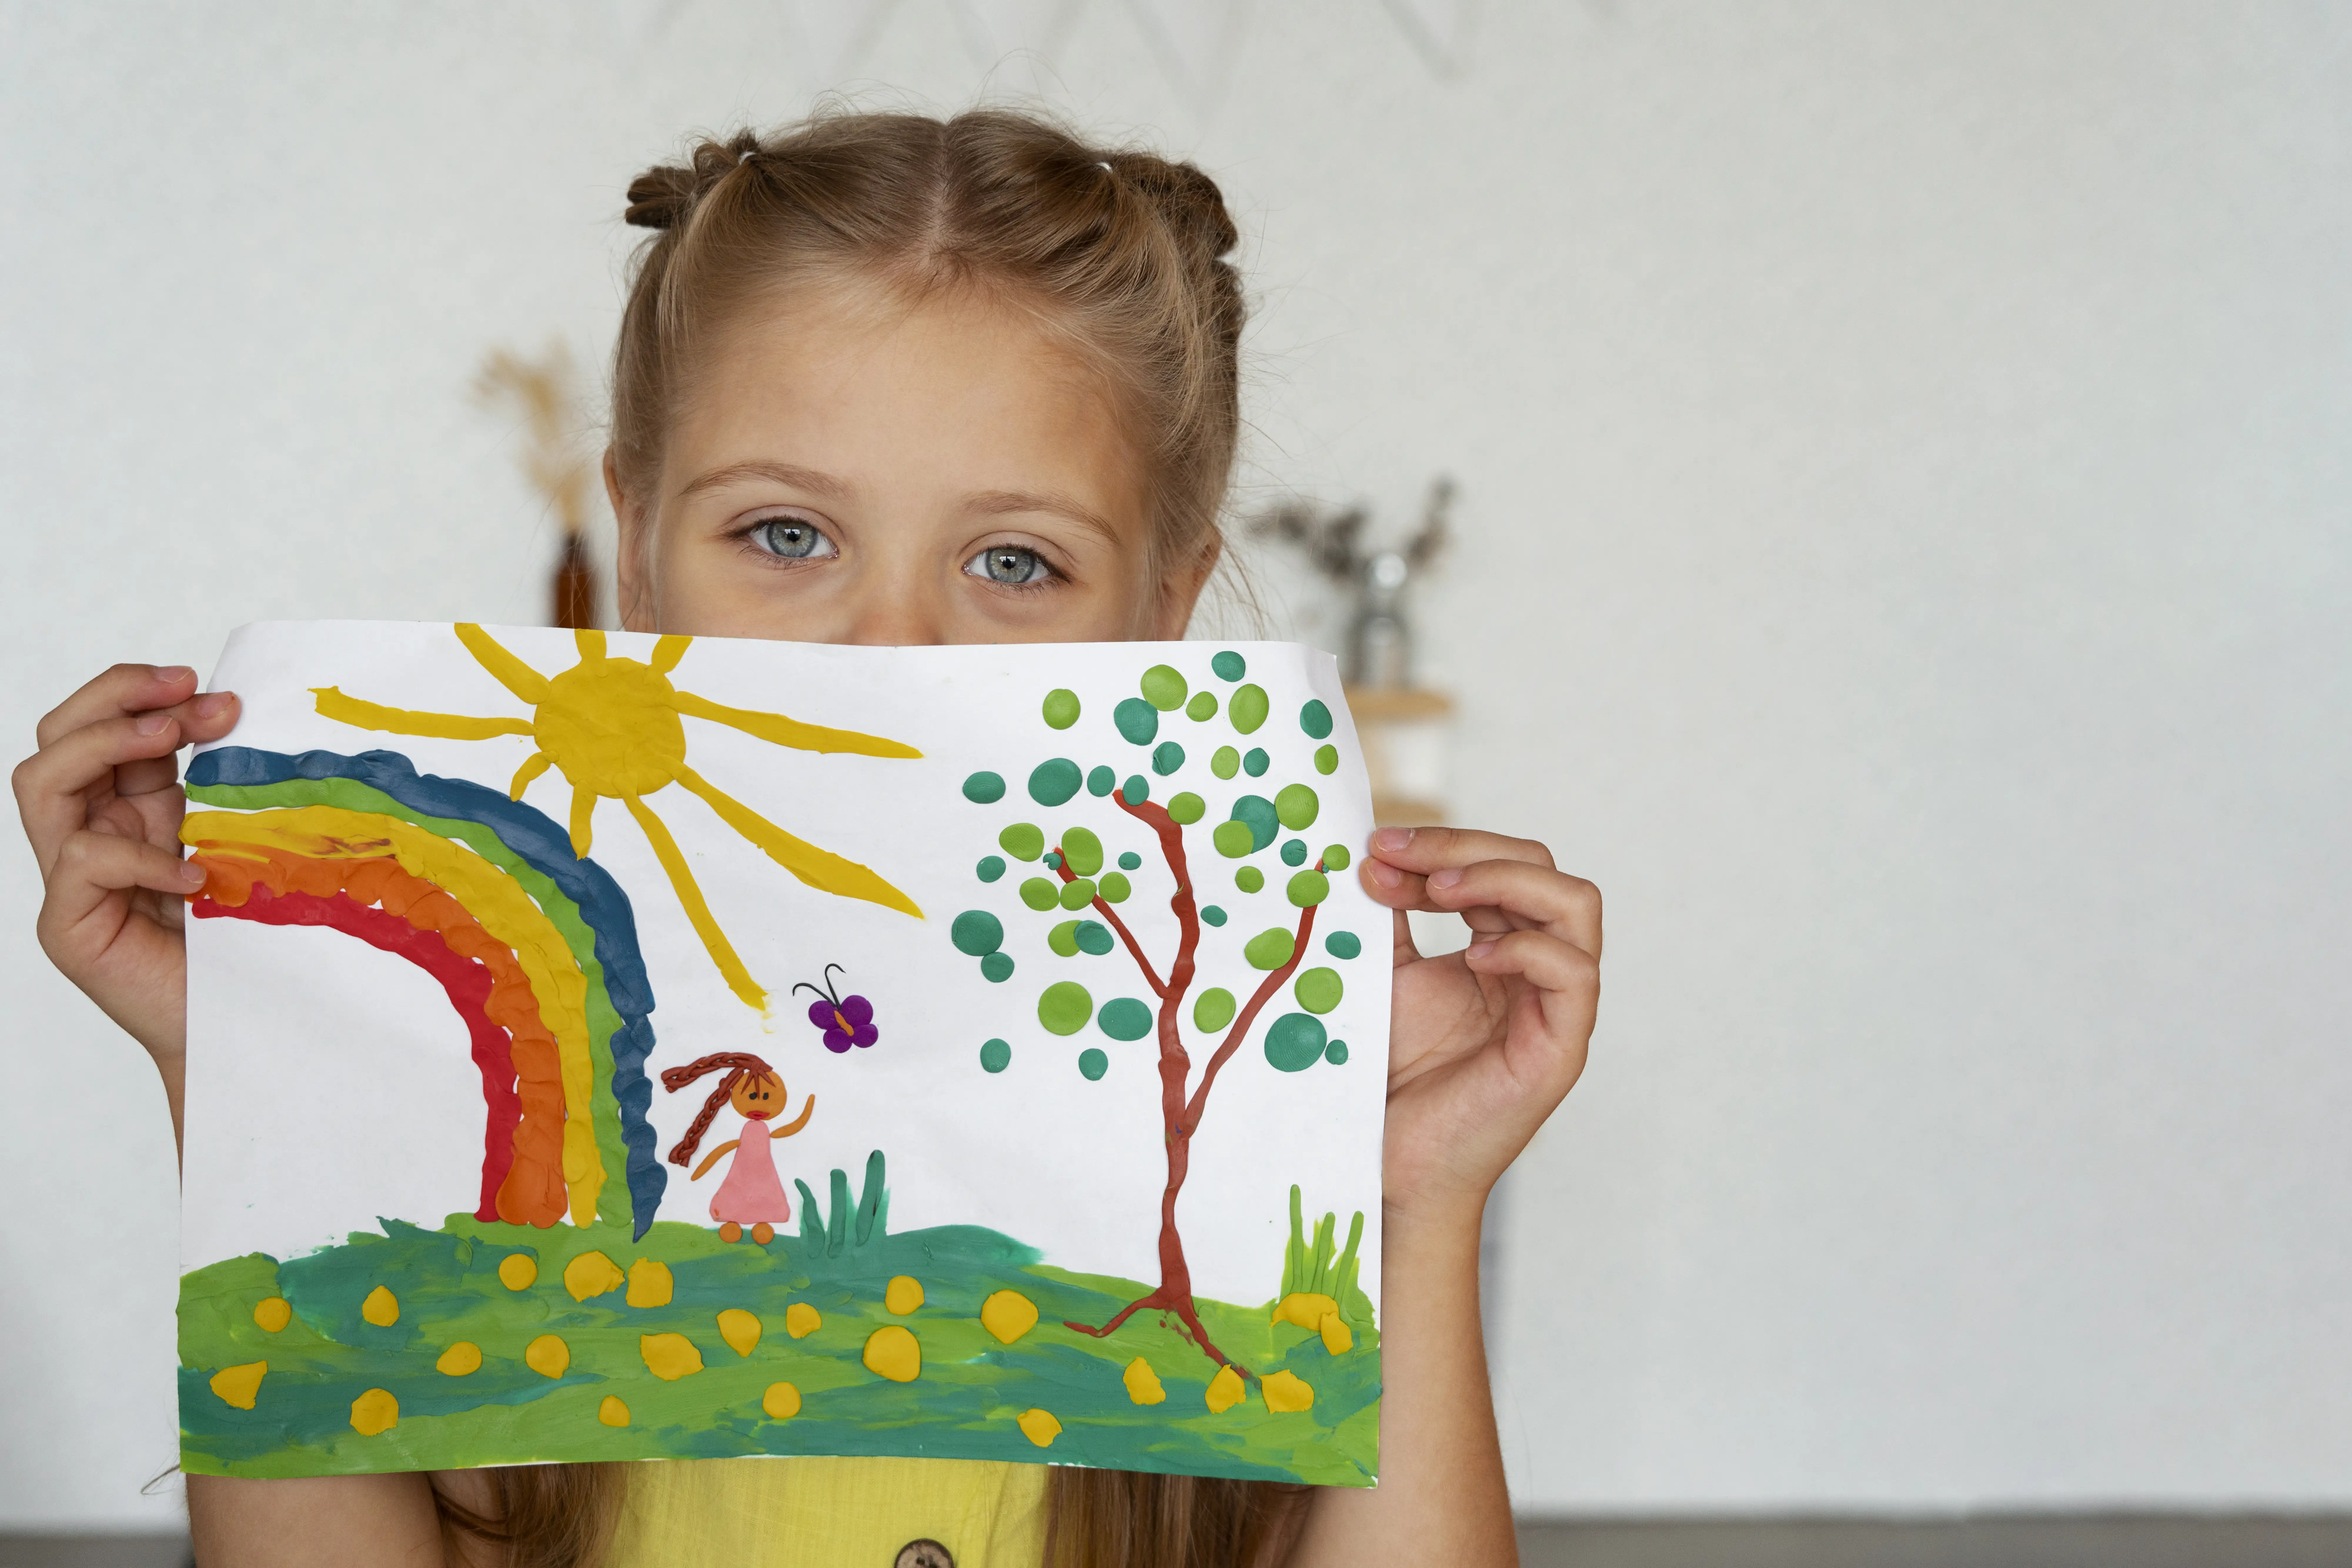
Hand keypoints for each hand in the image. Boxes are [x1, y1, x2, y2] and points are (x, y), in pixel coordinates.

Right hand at [14, 664, 241, 1092]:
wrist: (243, 1025)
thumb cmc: (250, 936)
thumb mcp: (241, 842)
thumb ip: (226, 789)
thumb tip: (239, 713)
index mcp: (132, 812)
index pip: (106, 730)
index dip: (141, 695)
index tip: (204, 682)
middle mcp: (91, 836)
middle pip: (56, 739)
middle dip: (114, 698)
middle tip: (184, 687)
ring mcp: (72, 882)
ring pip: (40, 783)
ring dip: (105, 743)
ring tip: (172, 738)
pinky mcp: (69, 927)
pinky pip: (81, 861)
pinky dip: (140, 853)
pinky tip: (196, 872)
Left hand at [1358, 824, 1600, 1223]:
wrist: (1386, 1162)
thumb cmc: (1386, 1077)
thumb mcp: (1383, 978)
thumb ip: (1386, 918)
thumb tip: (1369, 853)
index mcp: (1500, 948)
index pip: (1499, 865)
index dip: (1442, 846)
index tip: (1375, 847)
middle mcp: (1536, 969)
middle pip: (1540, 868)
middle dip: (1469, 848)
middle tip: (1399, 855)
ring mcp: (1556, 1007)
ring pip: (1575, 905)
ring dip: (1506, 880)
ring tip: (1441, 890)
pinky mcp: (1561, 1048)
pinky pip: (1575, 973)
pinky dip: (1528, 948)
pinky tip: (1474, 955)